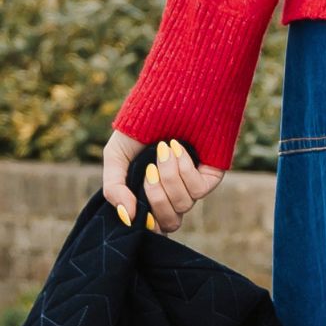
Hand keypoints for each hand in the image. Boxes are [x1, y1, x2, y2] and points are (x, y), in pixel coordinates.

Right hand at [103, 129, 226, 233]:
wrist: (167, 96)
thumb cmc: (141, 126)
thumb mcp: (116, 157)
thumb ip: (114, 189)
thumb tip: (127, 218)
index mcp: (152, 195)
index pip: (154, 229)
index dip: (146, 228)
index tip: (136, 212)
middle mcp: (175, 194)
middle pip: (168, 223)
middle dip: (156, 198)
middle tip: (150, 170)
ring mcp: (193, 185)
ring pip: (183, 205)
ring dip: (169, 177)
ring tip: (164, 149)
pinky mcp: (211, 174)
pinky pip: (198, 190)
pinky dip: (184, 170)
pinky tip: (178, 148)